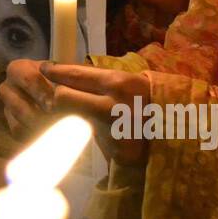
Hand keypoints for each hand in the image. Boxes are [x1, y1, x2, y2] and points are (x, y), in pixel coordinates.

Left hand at [0, 59, 150, 165]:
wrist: (174, 130)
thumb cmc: (148, 99)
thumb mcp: (127, 81)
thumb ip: (98, 80)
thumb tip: (63, 75)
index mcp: (119, 83)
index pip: (75, 74)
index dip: (54, 71)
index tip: (43, 68)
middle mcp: (112, 106)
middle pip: (62, 98)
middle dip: (50, 94)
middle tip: (43, 92)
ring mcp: (110, 130)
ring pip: (67, 119)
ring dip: (56, 114)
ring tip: (52, 109)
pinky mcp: (112, 150)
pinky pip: (81, 137)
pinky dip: (71, 132)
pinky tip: (67, 129)